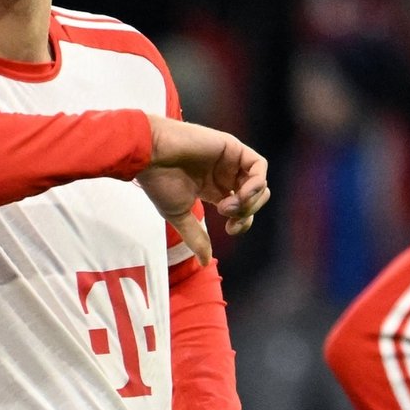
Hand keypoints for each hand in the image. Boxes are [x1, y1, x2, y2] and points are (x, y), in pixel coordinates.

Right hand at [138, 116, 270, 264]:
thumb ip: (195, 237)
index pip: (241, 209)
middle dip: (247, 212)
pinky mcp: (232, 147)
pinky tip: (241, 193)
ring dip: (250, 199)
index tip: (228, 228)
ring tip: (230, 203)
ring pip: (259, 183)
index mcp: (212, 190)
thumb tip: (205, 262)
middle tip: (228, 215)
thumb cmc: (159, 182)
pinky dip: (256, 182)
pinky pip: (258, 166)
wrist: (150, 155)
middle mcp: (224, 176)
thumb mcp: (178, 215)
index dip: (242, 222)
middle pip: (253, 198)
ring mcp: (229, 161)